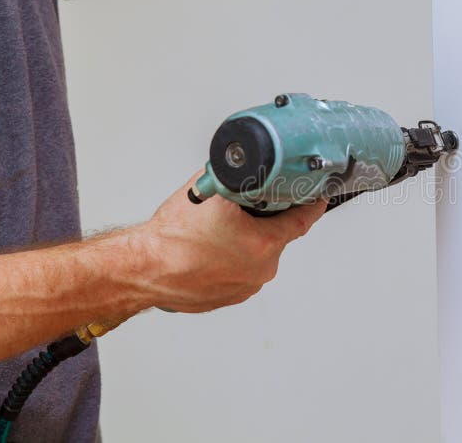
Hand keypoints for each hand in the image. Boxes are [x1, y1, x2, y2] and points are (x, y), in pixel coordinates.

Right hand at [139, 173, 326, 312]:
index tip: (319, 195)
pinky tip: (210, 248)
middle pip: (277, 236)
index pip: (303, 220)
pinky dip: (231, 257)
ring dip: (245, 239)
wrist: (142, 269)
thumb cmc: (171, 238)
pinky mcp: (229, 297)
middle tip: (241, 208)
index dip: (312, 203)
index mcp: (264, 245)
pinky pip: (239, 270)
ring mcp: (245, 287)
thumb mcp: (213, 191)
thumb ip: (239, 177)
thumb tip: (249, 165)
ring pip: (256, 253)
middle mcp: (260, 271)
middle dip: (265, 219)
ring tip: (216, 230)